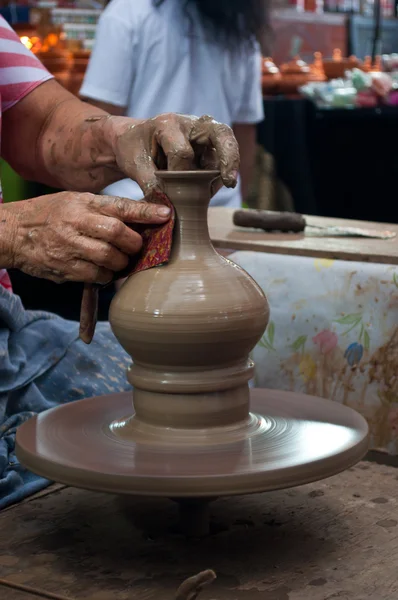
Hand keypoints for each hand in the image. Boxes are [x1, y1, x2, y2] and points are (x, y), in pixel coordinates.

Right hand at [1, 192, 170, 283]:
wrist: (13, 232)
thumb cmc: (51, 215)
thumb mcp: (76, 201)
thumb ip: (104, 210)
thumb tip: (141, 219)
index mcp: (83, 203)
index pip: (120, 206)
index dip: (146, 212)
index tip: (166, 215)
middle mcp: (76, 222)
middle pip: (118, 234)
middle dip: (134, 244)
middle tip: (135, 247)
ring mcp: (69, 247)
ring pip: (110, 259)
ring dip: (122, 262)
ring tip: (119, 259)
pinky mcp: (65, 268)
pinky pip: (97, 276)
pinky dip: (106, 275)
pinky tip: (103, 269)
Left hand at [108, 113, 239, 197]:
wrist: (132, 141)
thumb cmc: (132, 148)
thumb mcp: (134, 164)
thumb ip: (150, 183)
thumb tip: (166, 207)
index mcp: (168, 124)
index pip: (182, 152)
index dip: (176, 174)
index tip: (167, 187)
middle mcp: (191, 124)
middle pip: (221, 134)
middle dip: (229, 157)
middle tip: (230, 182)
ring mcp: (203, 136)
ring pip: (222, 154)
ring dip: (218, 176)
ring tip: (205, 192)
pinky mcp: (208, 149)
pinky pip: (218, 165)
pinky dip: (215, 180)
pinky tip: (204, 191)